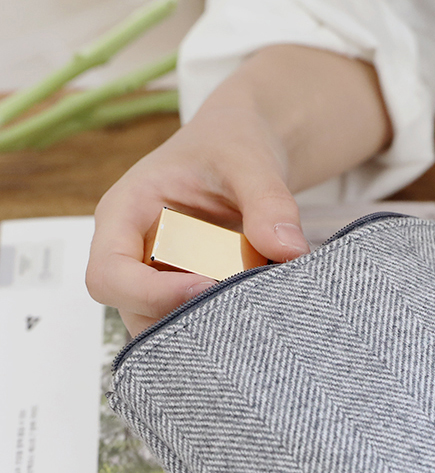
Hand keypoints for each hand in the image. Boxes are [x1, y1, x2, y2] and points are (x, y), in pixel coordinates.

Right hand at [87, 100, 307, 335]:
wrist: (246, 148)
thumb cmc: (231, 145)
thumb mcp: (251, 162)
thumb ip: (269, 201)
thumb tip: (289, 250)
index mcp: (124, 215)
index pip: (108, 275)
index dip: (149, 294)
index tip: (205, 287)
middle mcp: (133, 253)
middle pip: (135, 313)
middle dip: (185, 320)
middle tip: (242, 308)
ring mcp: (160, 276)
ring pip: (168, 326)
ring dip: (211, 325)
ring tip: (257, 306)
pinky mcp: (191, 290)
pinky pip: (200, 320)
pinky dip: (228, 322)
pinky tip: (262, 307)